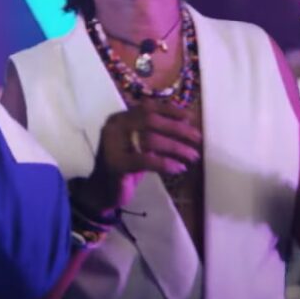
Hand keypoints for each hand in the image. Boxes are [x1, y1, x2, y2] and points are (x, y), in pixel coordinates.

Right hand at [76, 100, 201, 213]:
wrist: (102, 190)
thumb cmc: (125, 165)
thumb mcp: (138, 143)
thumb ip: (154, 131)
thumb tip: (185, 120)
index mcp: (120, 118)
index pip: (147, 108)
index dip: (170, 110)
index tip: (190, 117)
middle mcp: (114, 126)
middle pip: (150, 121)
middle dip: (177, 129)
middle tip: (197, 138)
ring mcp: (113, 144)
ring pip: (150, 140)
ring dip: (176, 147)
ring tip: (192, 156)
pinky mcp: (116, 164)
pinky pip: (145, 160)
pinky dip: (165, 163)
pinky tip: (179, 168)